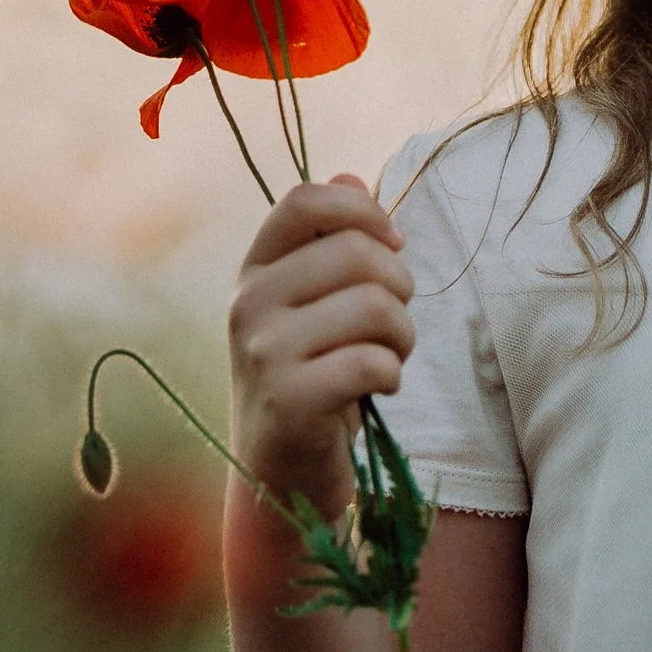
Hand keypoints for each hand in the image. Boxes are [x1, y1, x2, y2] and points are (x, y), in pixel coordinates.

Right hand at [228, 173, 415, 502]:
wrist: (281, 476)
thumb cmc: (311, 378)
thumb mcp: (312, 306)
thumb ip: (329, 242)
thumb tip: (351, 175)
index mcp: (254, 270)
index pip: (302, 200)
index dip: (362, 210)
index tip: (393, 244)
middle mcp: (248, 304)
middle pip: (355, 252)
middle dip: (400, 285)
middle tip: (395, 322)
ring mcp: (263, 353)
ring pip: (373, 305)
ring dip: (403, 334)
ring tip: (390, 355)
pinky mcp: (288, 401)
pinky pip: (372, 361)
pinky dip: (393, 374)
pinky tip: (380, 387)